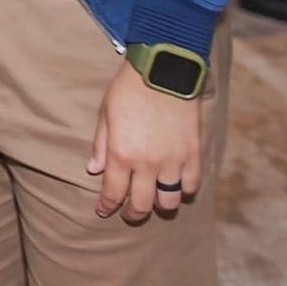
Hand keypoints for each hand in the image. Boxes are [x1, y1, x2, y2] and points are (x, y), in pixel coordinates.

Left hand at [87, 60, 202, 221]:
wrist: (163, 72)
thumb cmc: (128, 90)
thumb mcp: (106, 114)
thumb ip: (101, 145)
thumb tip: (93, 170)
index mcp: (122, 154)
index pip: (114, 194)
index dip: (107, 206)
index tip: (103, 210)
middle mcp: (148, 164)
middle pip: (143, 205)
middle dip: (133, 214)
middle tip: (128, 214)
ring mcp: (174, 161)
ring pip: (169, 201)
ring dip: (160, 205)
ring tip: (154, 201)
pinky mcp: (193, 154)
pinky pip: (191, 185)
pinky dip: (183, 190)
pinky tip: (176, 186)